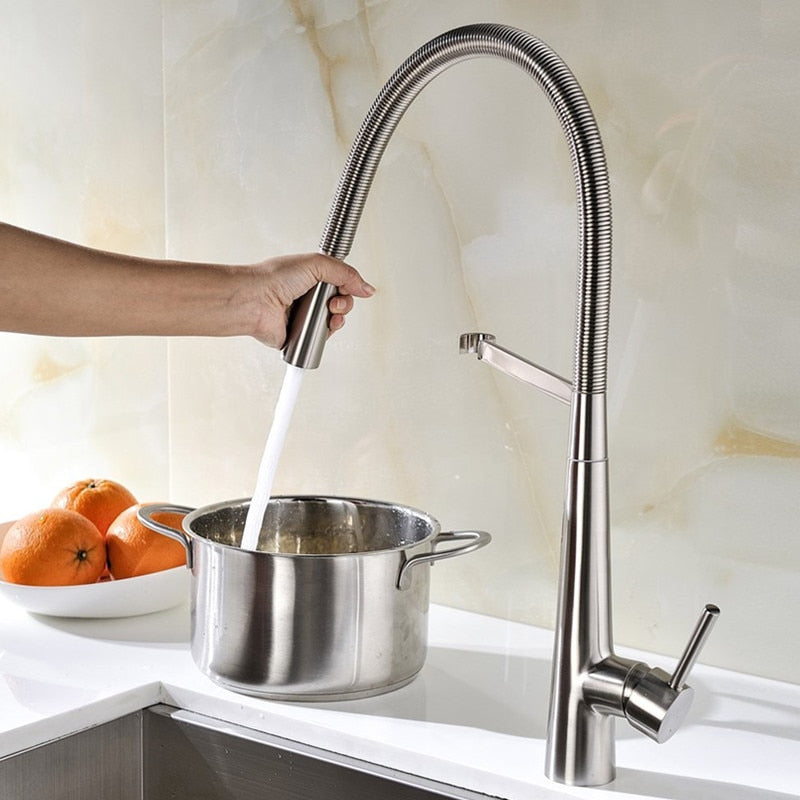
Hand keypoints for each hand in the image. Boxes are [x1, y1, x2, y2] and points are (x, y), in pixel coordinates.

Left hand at [250, 253, 374, 348]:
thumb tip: (366, 287)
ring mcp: (304, 317)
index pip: (340, 283)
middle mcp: (307, 297)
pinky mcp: (299, 335)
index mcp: (310, 278)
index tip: (349, 287)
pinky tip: (320, 328)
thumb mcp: (316, 264)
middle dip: (344, 305)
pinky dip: (324, 335)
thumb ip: (345, 273)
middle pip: (341, 304)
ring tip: (327, 315)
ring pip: (334, 322)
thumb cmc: (273, 278)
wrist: (255, 300)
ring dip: (337, 320)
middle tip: (333, 303)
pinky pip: (321, 339)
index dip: (348, 286)